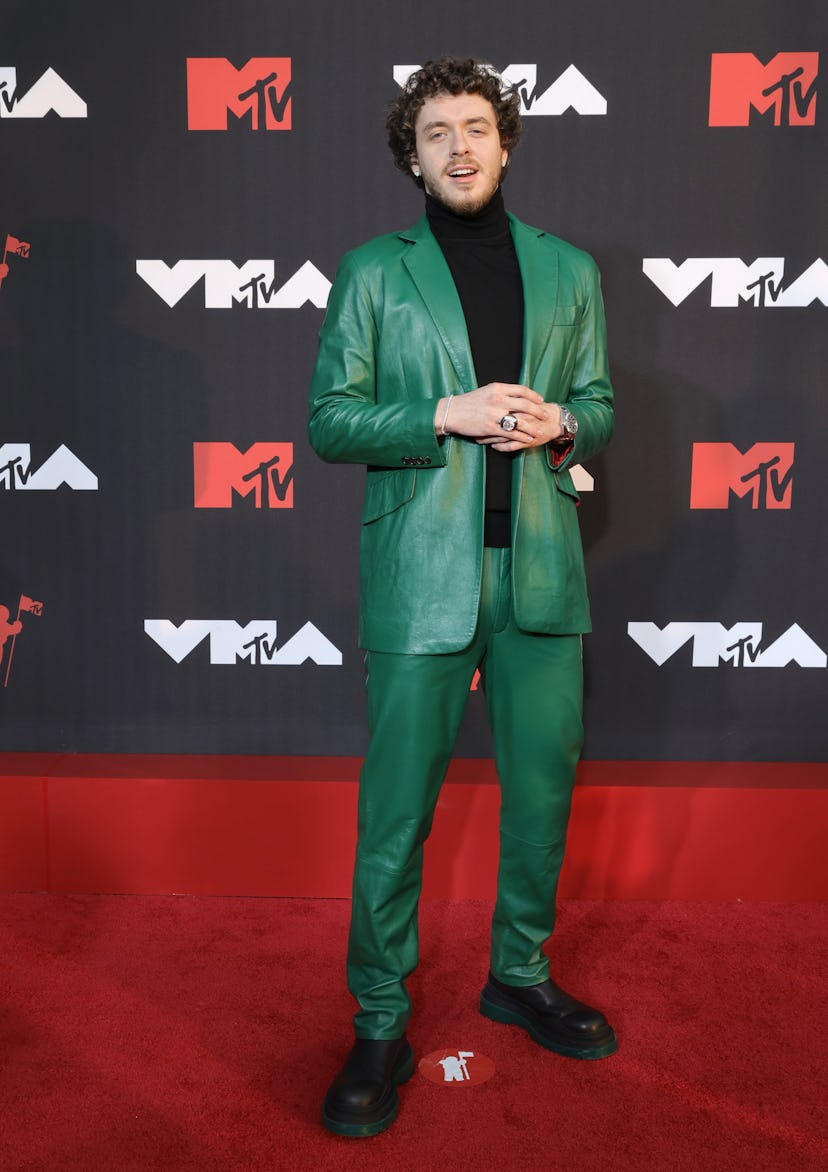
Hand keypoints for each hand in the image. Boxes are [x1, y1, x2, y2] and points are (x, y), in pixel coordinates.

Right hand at [435, 384, 557, 450]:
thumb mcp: (485, 391)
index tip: (540, 400)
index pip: (521, 390)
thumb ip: (500, 392)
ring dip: (533, 427)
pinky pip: (511, 433)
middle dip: (538, 411)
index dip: (533, 395)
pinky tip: (528, 439)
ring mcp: (494, 414)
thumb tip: (516, 395)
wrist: (451, 412)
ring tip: (540, 431)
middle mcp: (497, 399)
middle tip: (546, 415)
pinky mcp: (490, 427)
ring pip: (520, 421)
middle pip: (525, 404)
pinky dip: (522, 437)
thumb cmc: (468, 402)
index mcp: (497, 388)